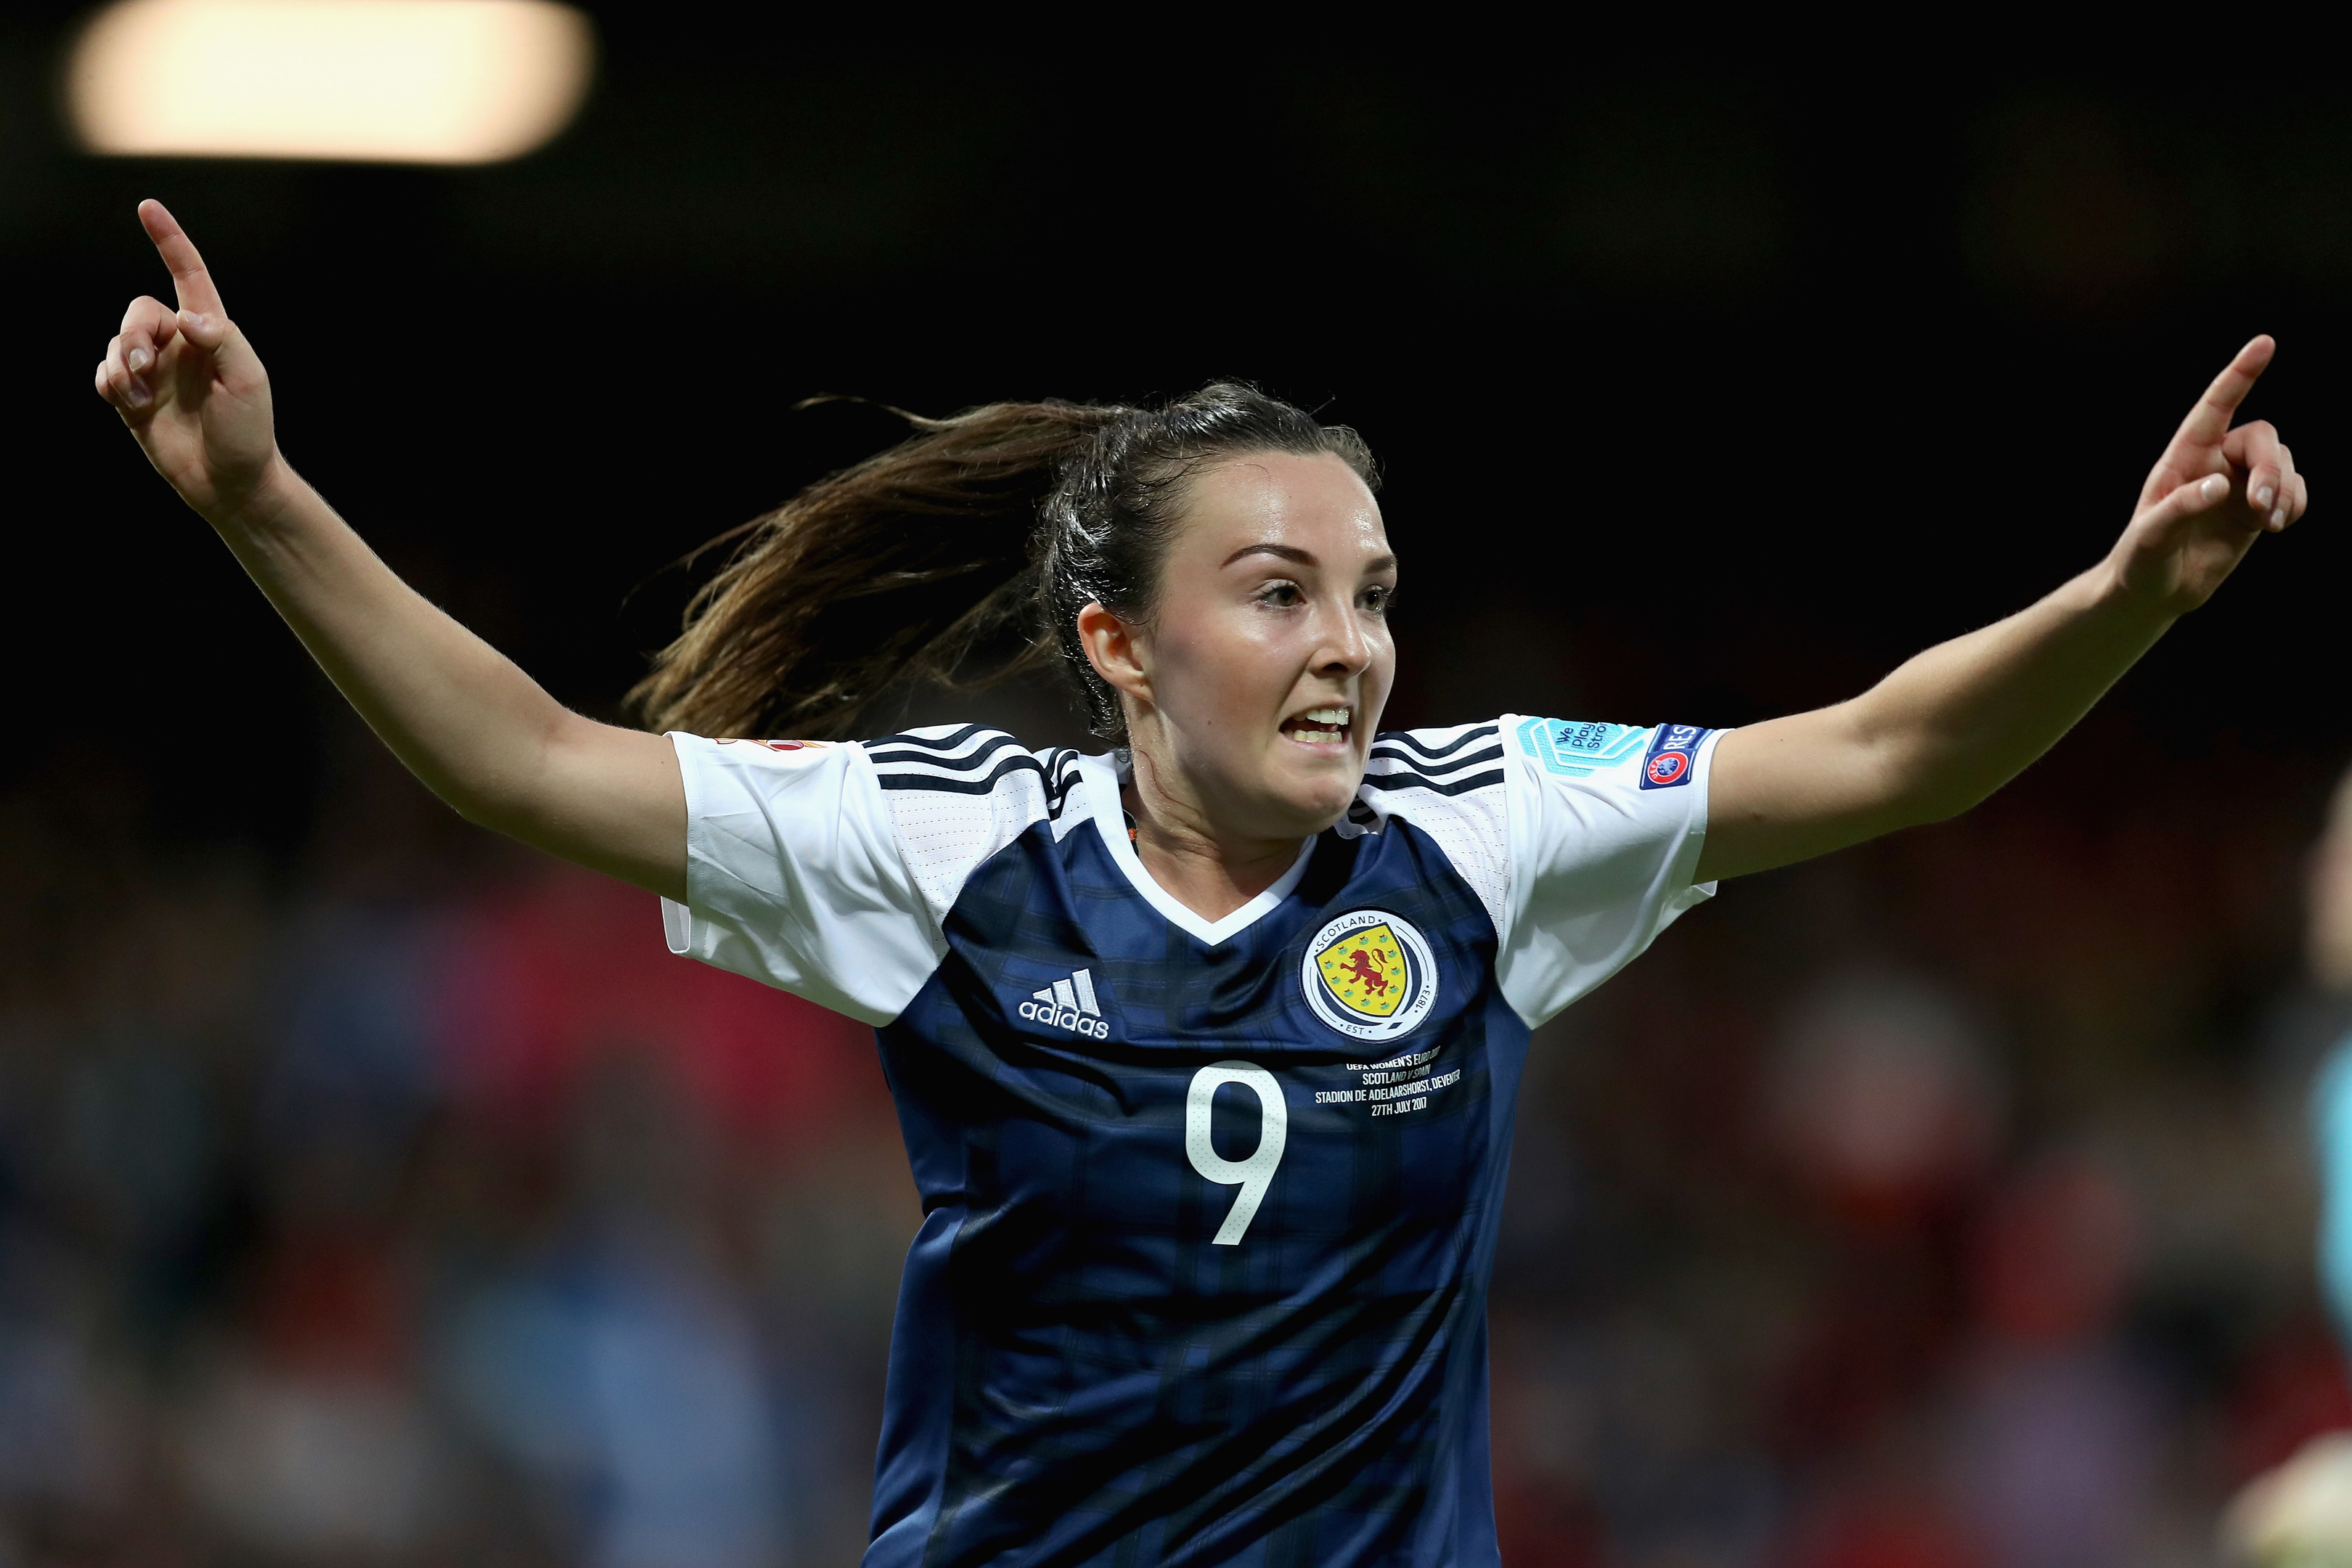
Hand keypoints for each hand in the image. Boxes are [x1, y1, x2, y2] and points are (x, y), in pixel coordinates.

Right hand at [93, 200, 283, 521]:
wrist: (230, 482)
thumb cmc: (248, 431)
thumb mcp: (248, 382)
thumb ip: (222, 341)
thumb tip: (186, 317)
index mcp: (212, 332)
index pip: (188, 276)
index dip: (170, 242)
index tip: (148, 207)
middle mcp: (179, 345)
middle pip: (138, 312)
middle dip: (133, 334)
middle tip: (143, 368)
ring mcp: (154, 371)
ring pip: (116, 343)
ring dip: (122, 365)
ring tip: (140, 395)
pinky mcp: (132, 399)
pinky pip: (104, 374)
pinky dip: (110, 384)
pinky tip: (130, 404)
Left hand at [2110, 335, 2309, 615]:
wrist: (2154, 591)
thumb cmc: (2141, 559)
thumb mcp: (2151, 535)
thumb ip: (2181, 508)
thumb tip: (2221, 485)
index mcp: (2183, 458)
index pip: (2214, 408)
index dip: (2239, 375)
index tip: (2264, 343)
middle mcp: (2214, 463)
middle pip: (2263, 438)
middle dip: (2272, 468)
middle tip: (2262, 507)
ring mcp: (2239, 485)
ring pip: (2283, 463)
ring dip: (2286, 489)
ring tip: (2268, 523)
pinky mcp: (2256, 509)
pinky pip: (2293, 490)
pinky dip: (2295, 503)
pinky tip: (2277, 523)